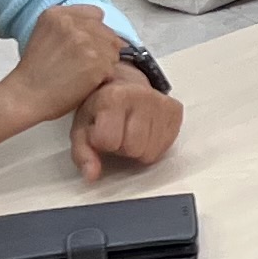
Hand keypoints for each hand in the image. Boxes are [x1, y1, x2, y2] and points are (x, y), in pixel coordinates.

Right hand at [8, 2, 126, 123]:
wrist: (26, 96)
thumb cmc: (35, 72)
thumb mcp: (45, 35)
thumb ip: (69, 27)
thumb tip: (98, 30)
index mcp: (57, 14)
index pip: (95, 14)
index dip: (94, 31)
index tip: (87, 44)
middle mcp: (72, 23)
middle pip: (107, 32)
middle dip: (101, 48)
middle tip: (84, 65)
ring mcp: (86, 41)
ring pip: (113, 49)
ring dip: (105, 63)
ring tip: (84, 74)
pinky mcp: (97, 61)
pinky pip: (113, 67)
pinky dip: (103, 77)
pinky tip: (85, 83)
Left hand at [70, 69, 183, 183]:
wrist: (122, 84)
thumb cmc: (101, 108)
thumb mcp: (82, 127)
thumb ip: (83, 153)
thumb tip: (92, 175)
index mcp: (113, 97)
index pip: (109, 141)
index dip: (103, 144)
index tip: (101, 132)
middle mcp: (141, 95)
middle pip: (135, 148)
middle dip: (124, 148)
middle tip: (119, 135)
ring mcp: (161, 102)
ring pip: (152, 152)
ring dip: (140, 148)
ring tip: (132, 133)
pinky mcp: (175, 109)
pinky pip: (166, 146)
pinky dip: (155, 144)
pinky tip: (146, 131)